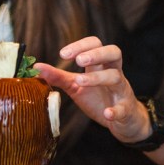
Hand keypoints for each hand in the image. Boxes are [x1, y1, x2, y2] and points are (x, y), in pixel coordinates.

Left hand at [35, 36, 150, 143]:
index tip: (63, 54)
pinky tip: (107, 113)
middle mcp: (114, 73)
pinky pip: (124, 108)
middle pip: (113, 52)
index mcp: (101, 65)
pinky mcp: (126, 109)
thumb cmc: (99, 98)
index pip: (96, 44)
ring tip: (80, 81)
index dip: (81, 45)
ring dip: (98, 78)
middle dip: (96, 54)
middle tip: (78, 61)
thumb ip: (58, 77)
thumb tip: (36, 67)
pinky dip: (116, 110)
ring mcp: (122, 90)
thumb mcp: (76, 86)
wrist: (123, 120)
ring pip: (116, 77)